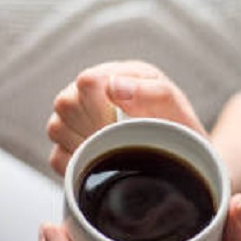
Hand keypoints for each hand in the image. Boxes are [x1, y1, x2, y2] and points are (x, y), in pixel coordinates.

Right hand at [46, 61, 207, 175]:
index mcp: (118, 74)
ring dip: (85, 145)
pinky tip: (101, 164)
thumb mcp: (176, 109)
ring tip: (113, 150)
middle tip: (120, 140)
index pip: (87, 82)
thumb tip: (114, 87)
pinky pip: (56, 157)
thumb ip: (152, 93)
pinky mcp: (68, 146)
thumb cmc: (180, 129)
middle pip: (65, 104)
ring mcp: (76, 119)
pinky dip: (77, 165)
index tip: (123, 125)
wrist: (183, 158)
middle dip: (94, 128)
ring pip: (56, 128)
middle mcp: (91, 93)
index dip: (102, 107)